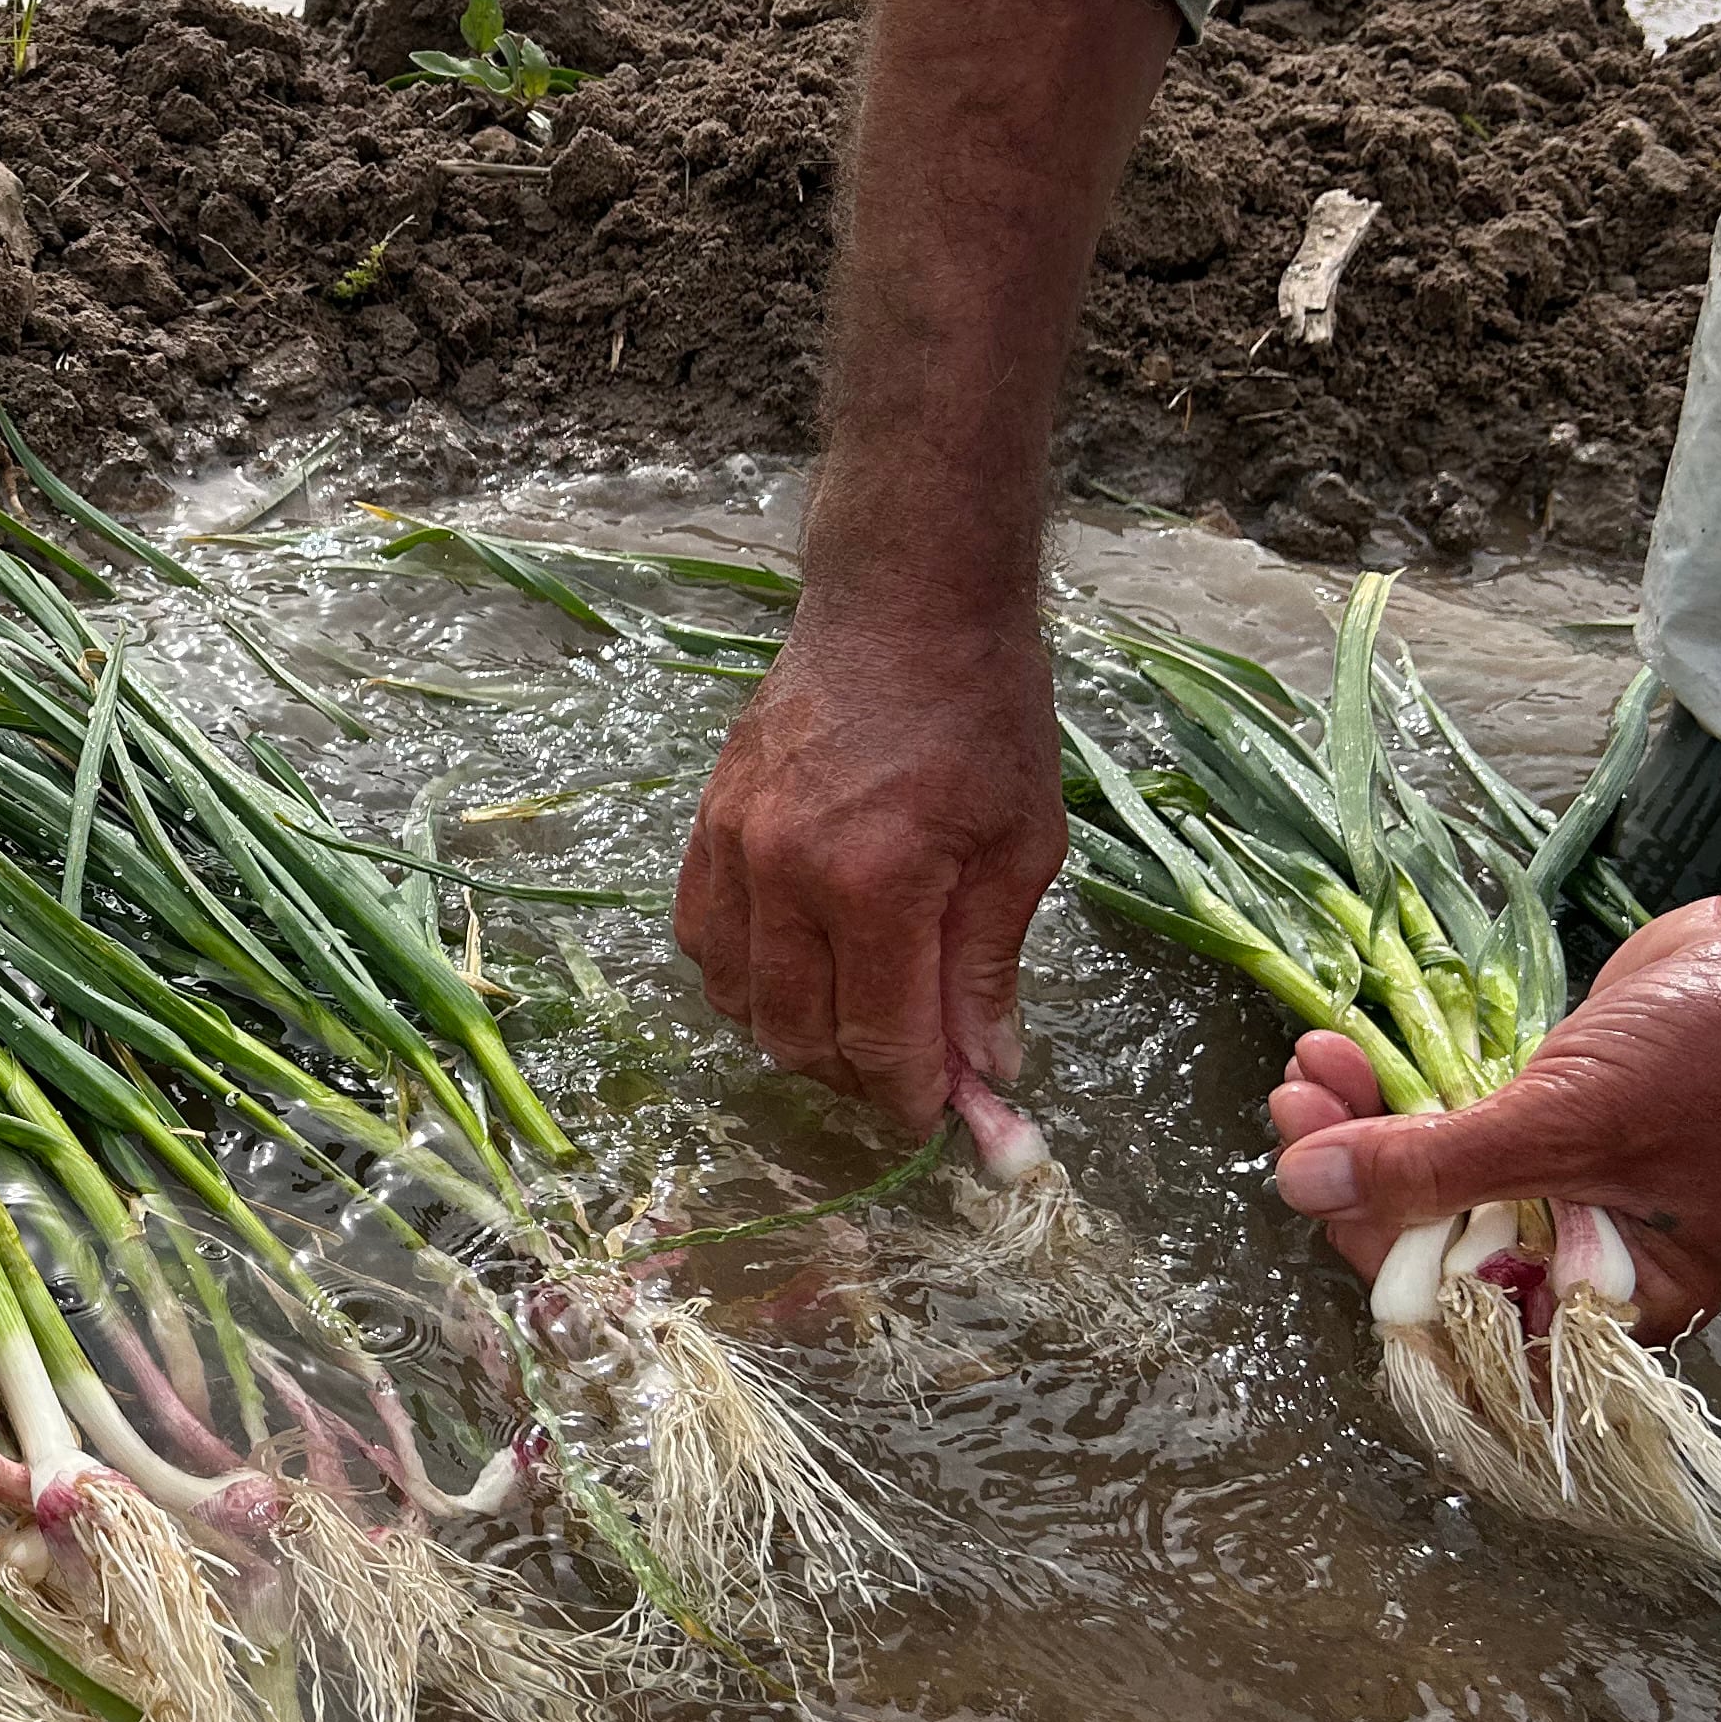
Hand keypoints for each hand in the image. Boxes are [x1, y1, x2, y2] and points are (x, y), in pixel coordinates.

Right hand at [675, 612, 1063, 1130]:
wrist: (902, 604)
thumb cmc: (983, 717)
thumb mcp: (1021, 846)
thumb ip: (989, 968)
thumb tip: (987, 1072)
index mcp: (876, 884)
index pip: (879, 1039)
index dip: (912, 1097)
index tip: (942, 1117)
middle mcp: (786, 875)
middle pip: (797, 1035)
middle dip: (856, 1077)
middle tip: (907, 1074)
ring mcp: (733, 847)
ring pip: (735, 998)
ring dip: (792, 1036)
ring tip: (849, 1025)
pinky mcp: (706, 822)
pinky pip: (699, 937)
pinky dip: (739, 979)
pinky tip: (788, 973)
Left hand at [1266, 887, 1720, 1342]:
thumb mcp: (1570, 1124)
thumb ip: (1436, 1167)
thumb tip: (1307, 1185)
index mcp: (1610, 1299)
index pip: (1462, 1312)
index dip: (1382, 1257)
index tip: (1317, 1186)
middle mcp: (1578, 1253)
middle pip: (1431, 1241)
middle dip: (1354, 1175)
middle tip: (1296, 1110)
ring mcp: (1560, 1181)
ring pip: (1430, 1176)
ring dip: (1360, 1125)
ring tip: (1310, 1068)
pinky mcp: (1545, 1117)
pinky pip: (1451, 1124)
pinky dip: (1395, 1095)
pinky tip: (1343, 1055)